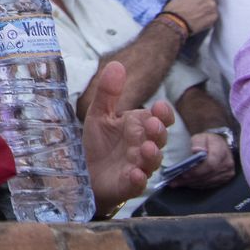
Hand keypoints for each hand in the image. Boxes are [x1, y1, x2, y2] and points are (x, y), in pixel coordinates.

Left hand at [80, 60, 171, 212]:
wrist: (86, 173)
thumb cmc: (99, 143)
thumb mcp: (100, 114)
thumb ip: (108, 92)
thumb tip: (117, 64)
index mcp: (139, 126)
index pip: (159, 118)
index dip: (163, 114)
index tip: (159, 107)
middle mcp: (143, 145)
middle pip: (158, 138)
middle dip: (158, 131)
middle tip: (154, 123)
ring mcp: (138, 165)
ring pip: (152, 160)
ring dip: (152, 154)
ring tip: (147, 147)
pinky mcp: (128, 184)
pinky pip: (137, 183)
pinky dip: (138, 179)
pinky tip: (135, 174)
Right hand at [163, 0, 220, 34]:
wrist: (175, 21)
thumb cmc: (176, 7)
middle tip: (198, 5)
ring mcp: (212, 6)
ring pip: (214, 6)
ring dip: (208, 9)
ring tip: (197, 13)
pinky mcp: (214, 16)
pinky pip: (214, 15)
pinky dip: (209, 17)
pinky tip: (200, 18)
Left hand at [172, 132, 234, 188]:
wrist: (219, 145)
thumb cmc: (207, 140)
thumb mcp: (201, 137)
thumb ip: (198, 143)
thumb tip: (196, 150)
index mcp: (221, 150)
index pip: (210, 164)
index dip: (197, 170)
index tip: (184, 174)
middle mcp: (227, 163)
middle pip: (208, 175)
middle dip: (191, 179)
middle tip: (175, 181)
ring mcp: (227, 172)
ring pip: (208, 181)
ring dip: (192, 183)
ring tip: (177, 183)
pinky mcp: (225, 178)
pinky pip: (210, 184)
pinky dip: (198, 185)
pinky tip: (186, 184)